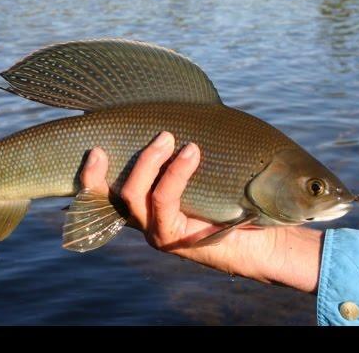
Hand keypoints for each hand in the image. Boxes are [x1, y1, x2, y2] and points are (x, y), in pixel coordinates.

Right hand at [81, 131, 323, 293]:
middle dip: (123, 161)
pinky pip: (164, 200)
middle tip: (151, 133)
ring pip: (135, 196)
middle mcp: (145, 223)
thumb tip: (184, 115)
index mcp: (147, 208)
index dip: (91, 176)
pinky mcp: (173, 239)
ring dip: (149, 161)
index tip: (94, 148)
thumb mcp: (205, 177)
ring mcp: (157, 233)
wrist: (267, 244)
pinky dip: (175, 173)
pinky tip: (191, 153)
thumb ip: (186, 158)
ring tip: (169, 137)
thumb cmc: (238, 204)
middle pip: (114, 194)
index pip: (106, 194)